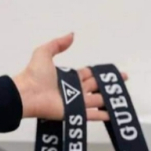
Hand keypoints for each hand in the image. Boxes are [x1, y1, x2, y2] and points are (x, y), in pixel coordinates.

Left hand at [12, 33, 127, 120]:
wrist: (28, 94)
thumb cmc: (33, 75)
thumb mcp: (44, 53)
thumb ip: (57, 44)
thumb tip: (71, 35)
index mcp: (69, 77)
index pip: (87, 75)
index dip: (98, 73)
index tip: (110, 72)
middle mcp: (74, 90)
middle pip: (95, 87)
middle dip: (109, 85)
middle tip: (123, 82)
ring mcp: (75, 102)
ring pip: (96, 100)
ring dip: (108, 100)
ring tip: (120, 98)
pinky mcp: (75, 112)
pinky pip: (91, 114)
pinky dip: (101, 115)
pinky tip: (111, 115)